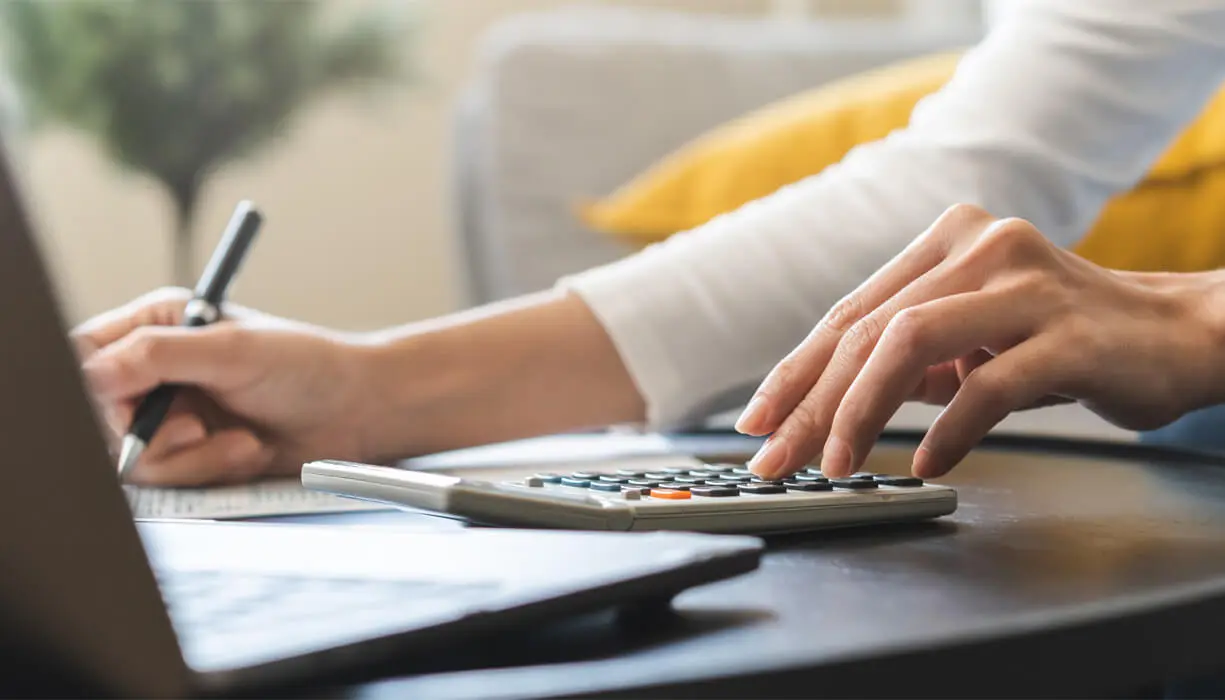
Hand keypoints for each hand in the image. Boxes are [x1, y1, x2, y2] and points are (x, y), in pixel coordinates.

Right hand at [73, 288, 377, 485]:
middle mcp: (157, 372)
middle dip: (152, 434)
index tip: (124, 409)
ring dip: (193, 458)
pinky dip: (211, 471)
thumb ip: (158, 356)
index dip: (93, 388)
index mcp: (157, 326)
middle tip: (198, 427)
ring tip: (242, 440)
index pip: (85, 355)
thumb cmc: (309, 367)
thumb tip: (92, 372)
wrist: (360, 413)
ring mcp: (173, 417)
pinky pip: (172, 481)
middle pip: (99, 418)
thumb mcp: (232, 350)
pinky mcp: (194, 456)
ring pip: (135, 458)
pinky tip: (249, 451)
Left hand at [735, 204, 1224, 479]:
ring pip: (911, 341)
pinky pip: (990, 383)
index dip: (796, 371)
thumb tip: (824, 406)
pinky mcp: (1070, 332)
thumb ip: (907, 359)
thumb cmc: (1063, 342)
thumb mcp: (972, 340)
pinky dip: (949, 428)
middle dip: (812, 402)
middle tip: (777, 460)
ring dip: (861, 411)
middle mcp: (980, 247)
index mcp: (947, 242)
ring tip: (839, 466)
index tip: (758, 422)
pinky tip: (927, 464)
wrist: (1179, 336)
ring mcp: (1026, 285)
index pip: (851, 313)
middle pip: (868, 329)